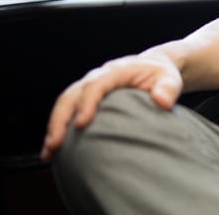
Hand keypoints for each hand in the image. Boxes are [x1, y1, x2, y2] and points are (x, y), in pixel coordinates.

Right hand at [40, 52, 181, 162]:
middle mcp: (97, 77)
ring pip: (64, 103)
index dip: (87, 103)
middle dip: (61, 119)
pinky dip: (57, 129)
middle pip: (72, 94)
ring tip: (49, 152)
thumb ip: (168, 88)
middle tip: (55, 143)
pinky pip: (66, 111)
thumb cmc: (161, 74)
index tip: (83, 123)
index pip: (96, 85)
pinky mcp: (85, 98)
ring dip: (53, 127)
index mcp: (116, 71)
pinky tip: (53, 151)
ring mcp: (88, 86)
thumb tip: (162, 101)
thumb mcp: (170, 78)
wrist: (153, 67)